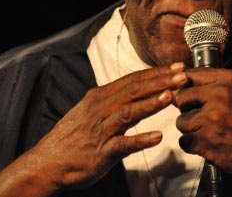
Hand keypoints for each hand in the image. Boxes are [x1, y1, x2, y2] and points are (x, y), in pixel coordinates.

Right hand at [25, 63, 188, 190]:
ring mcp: (101, 129)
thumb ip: (114, 100)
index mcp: (100, 97)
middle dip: (160, 82)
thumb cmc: (73, 137)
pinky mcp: (102, 152)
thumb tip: (137, 91)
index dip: (156, 73)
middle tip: (182, 76)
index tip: (176, 68)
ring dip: (151, 103)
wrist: (48, 162)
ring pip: (129, 112)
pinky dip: (141, 139)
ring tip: (171, 96)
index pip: (132, 80)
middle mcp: (101, 109)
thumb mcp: (91, 111)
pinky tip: (157, 137)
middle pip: (134, 90)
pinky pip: (123, 144)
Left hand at [174, 68, 231, 178]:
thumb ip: (215, 84)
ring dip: (191, 129)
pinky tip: (208, 144)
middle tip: (200, 117)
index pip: (190, 75)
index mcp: (228, 80)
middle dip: (186, 109)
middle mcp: (219, 95)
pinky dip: (193, 145)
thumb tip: (182, 80)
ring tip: (208, 132)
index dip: (183, 86)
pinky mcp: (207, 141)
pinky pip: (185, 141)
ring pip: (181, 122)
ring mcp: (212, 119)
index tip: (186, 94)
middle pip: (180, 98)